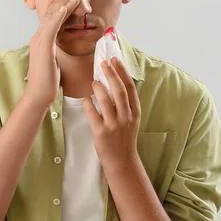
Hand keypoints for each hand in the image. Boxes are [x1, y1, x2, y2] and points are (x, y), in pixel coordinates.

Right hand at [24, 0, 79, 108]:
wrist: (38, 94)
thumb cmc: (47, 81)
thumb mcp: (53, 62)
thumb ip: (55, 52)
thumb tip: (60, 49)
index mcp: (41, 41)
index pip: (50, 19)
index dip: (59, 6)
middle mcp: (38, 37)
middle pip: (50, 14)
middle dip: (61, 0)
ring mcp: (39, 41)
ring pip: (52, 17)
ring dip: (63, 3)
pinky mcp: (43, 46)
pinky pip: (51, 27)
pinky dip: (58, 15)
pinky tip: (65, 7)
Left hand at [83, 56, 140, 172]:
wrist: (122, 161)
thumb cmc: (124, 137)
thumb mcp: (131, 119)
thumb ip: (126, 103)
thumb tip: (115, 80)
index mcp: (135, 112)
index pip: (130, 87)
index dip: (122, 71)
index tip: (115, 59)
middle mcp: (126, 117)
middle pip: (119, 90)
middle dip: (111, 73)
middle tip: (103, 62)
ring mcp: (114, 125)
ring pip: (105, 100)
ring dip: (98, 87)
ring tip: (94, 82)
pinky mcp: (101, 132)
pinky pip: (92, 112)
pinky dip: (88, 103)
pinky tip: (86, 100)